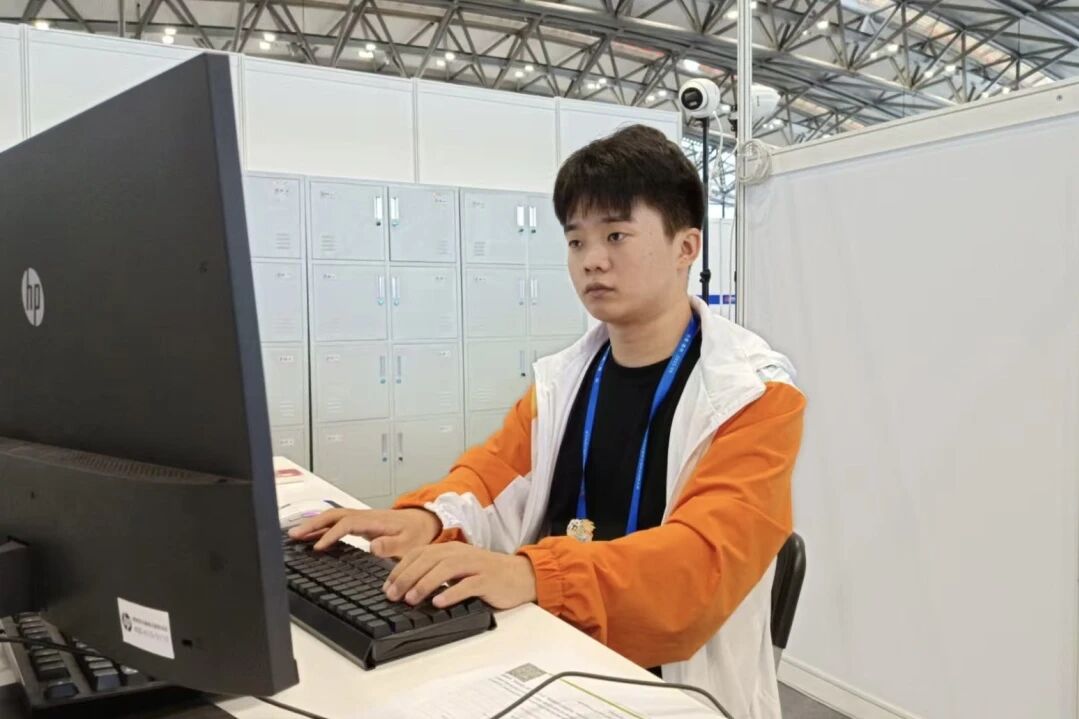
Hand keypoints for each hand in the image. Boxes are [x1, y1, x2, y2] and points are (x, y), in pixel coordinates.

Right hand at [288, 508, 440, 556]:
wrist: (425, 520)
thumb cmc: (417, 533)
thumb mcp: (409, 543)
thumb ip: (391, 546)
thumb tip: (372, 547)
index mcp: (375, 520)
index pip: (346, 524)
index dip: (330, 535)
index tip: (317, 548)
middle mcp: (365, 516)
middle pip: (333, 515)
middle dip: (312, 524)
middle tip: (293, 535)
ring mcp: (362, 518)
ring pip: (333, 516)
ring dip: (314, 524)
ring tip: (295, 535)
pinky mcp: (361, 522)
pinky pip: (337, 521)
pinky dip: (323, 527)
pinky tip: (313, 537)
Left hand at [383, 543, 536, 610]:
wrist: (520, 576)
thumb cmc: (486, 575)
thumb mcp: (458, 569)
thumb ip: (436, 572)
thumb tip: (406, 585)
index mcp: (450, 549)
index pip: (419, 554)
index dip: (400, 568)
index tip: (387, 586)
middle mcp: (461, 553)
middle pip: (428, 560)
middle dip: (407, 577)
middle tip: (393, 595)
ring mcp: (475, 565)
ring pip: (446, 569)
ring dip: (425, 584)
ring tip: (411, 599)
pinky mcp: (488, 579)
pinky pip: (468, 585)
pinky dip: (452, 593)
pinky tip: (440, 602)